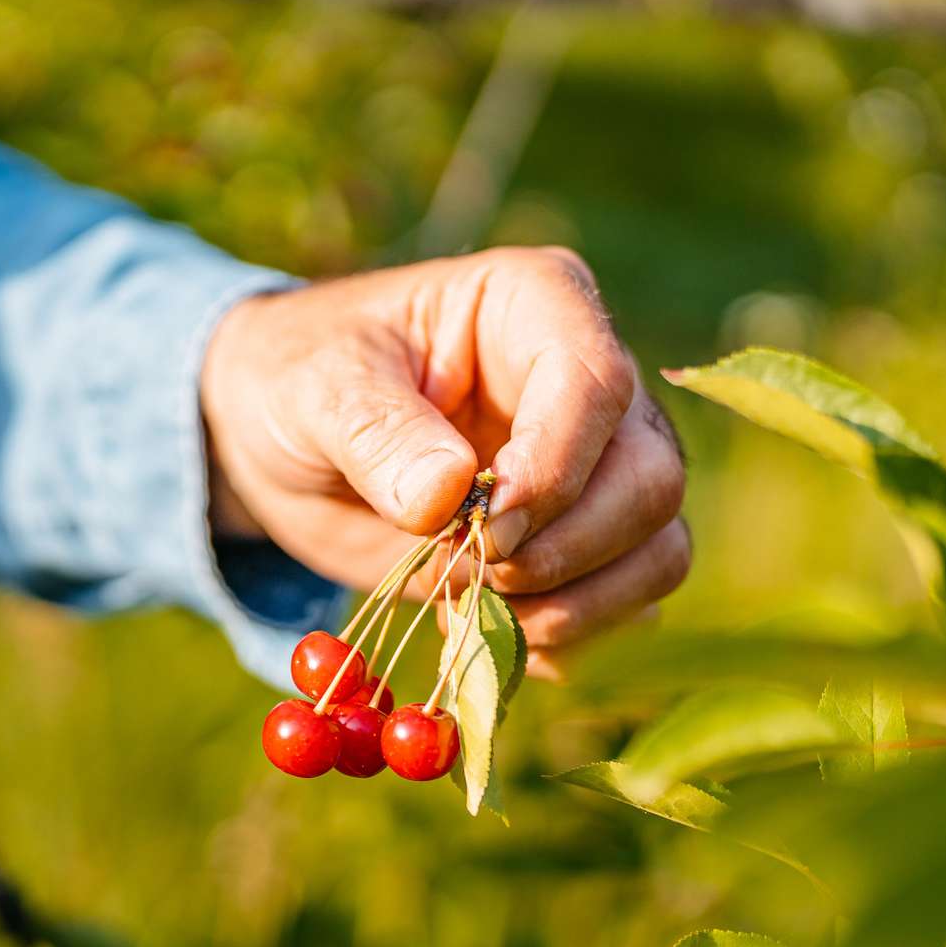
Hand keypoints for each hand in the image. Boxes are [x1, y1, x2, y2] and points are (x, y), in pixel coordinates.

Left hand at [200, 247, 688, 677]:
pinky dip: (564, 642)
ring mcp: (602, 469)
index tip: (483, 531)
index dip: (551, 472)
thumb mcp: (315, 389)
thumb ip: (377, 433)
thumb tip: (447, 496)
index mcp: (538, 304)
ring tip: (472, 616)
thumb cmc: (302, 383)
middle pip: (650, 480)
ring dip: (573, 609)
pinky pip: (626, 607)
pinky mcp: (589, 545)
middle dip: (564, 552)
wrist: (288, 445)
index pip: (595, 385)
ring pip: (657, 550)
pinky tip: (483, 637)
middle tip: (469, 577)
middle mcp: (593, 386)